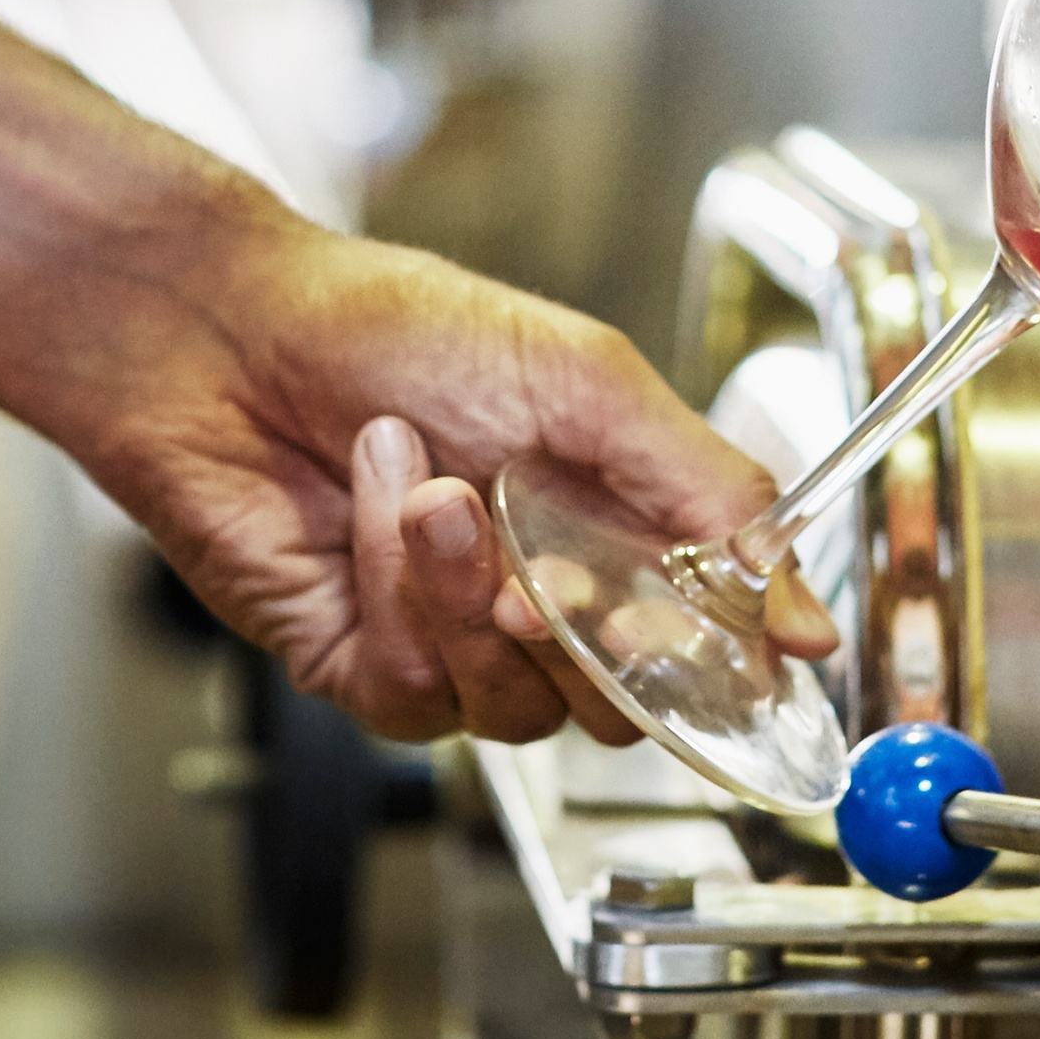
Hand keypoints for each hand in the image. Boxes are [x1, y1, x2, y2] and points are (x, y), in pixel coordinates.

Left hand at [75, 215, 838, 744]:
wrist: (235, 335)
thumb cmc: (399, 330)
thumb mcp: (590, 384)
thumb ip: (711, 496)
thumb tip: (804, 617)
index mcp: (619, 528)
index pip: (712, 646)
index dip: (720, 662)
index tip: (708, 635)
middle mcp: (547, 600)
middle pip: (625, 706)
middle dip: (590, 636)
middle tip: (552, 568)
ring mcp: (455, 642)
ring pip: (522, 708)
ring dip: (475, 594)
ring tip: (434, 490)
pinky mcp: (366, 669)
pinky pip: (421, 691)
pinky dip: (398, 590)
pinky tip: (376, 500)